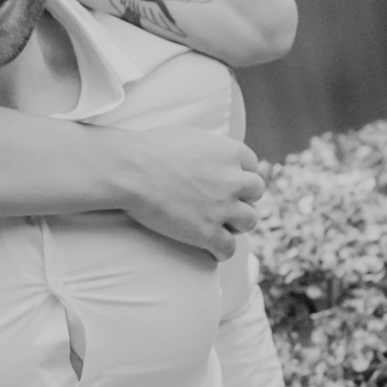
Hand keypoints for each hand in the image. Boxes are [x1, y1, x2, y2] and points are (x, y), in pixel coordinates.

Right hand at [118, 128, 263, 260]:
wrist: (129, 171)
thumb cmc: (149, 149)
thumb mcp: (188, 136)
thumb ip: (209, 148)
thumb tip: (210, 155)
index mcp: (229, 152)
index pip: (252, 165)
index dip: (240, 174)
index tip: (229, 181)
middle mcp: (233, 179)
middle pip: (256, 192)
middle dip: (242, 197)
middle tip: (225, 202)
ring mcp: (222, 207)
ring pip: (249, 221)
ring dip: (237, 223)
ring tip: (221, 225)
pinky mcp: (208, 232)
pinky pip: (229, 249)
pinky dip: (221, 250)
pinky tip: (211, 249)